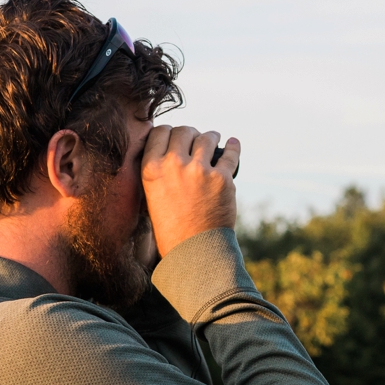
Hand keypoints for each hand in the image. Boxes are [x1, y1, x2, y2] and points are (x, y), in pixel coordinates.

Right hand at [142, 125, 237, 259]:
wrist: (193, 253)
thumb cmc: (171, 228)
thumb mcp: (151, 197)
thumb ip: (159, 172)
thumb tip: (172, 150)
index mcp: (151, 169)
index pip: (159, 132)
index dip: (169, 132)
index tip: (176, 136)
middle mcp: (173, 165)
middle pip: (184, 131)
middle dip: (191, 133)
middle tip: (196, 139)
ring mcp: (199, 170)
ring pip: (207, 137)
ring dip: (211, 136)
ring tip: (214, 139)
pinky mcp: (222, 179)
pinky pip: (230, 154)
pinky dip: (234, 147)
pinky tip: (234, 144)